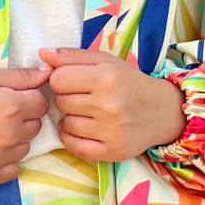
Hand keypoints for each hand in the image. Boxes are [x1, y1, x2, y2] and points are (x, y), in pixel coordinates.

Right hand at [0, 66, 51, 184]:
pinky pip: (14, 169)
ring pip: (26, 147)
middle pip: (36, 126)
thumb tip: (48, 74)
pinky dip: (5, 160)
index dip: (29, 98)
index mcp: (11, 106)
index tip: (11, 98)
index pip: (42, 103)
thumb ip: (19, 76)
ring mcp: (1, 157)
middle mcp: (10, 134)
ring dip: (15, 140)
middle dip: (23, 118)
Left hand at [38, 48, 185, 162]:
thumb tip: (43, 53)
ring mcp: (111, 131)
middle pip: (61, 102)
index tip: (73, 81)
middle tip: (84, 97)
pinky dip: (72, 138)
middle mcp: (109, 105)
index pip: (58, 79)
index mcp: (107, 78)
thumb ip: (72, 56)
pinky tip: (83, 129)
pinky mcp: (112, 151)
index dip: (61, 79)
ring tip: (88, 113)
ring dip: (71, 118)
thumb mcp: (105, 61)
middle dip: (67, 98)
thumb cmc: (130, 82)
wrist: (161, 111)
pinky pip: (74, 146)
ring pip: (66, 124)